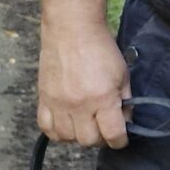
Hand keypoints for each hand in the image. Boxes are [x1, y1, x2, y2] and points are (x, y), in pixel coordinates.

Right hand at [38, 26, 131, 148]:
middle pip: (89, 140)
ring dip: (78, 136)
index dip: (120, 140)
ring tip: (84, 124)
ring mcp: (58, 103)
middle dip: (100, 138)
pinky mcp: (44, 98)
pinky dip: (57, 131)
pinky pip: (46, 127)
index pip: (113, 135)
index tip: (121, 137)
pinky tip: (66, 123)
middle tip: (103, 127)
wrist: (72, 28)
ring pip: (67, 138)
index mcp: (103, 98)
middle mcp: (79, 105)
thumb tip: (125, 121)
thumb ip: (125, 101)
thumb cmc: (101, 48)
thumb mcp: (122, 74)